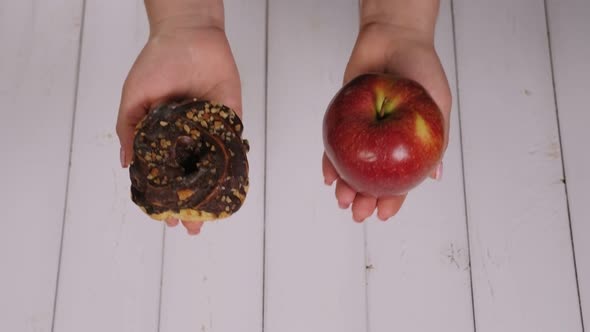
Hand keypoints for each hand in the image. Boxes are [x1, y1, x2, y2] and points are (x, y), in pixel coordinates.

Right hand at [116, 22, 241, 234]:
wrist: (189, 36)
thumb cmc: (157, 63)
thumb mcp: (134, 99)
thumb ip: (130, 130)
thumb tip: (126, 164)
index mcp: (165, 135)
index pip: (165, 173)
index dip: (165, 197)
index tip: (165, 219)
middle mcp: (188, 137)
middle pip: (191, 178)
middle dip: (191, 205)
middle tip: (190, 229)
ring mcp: (210, 131)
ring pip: (214, 169)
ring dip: (213, 194)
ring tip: (210, 219)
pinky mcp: (231, 120)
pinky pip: (235, 148)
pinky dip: (235, 168)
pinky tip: (232, 189)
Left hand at [322, 22, 451, 221]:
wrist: (393, 36)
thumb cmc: (421, 68)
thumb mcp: (438, 106)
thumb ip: (437, 140)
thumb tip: (434, 178)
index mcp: (408, 144)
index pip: (401, 179)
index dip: (393, 199)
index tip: (384, 215)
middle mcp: (384, 142)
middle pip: (372, 178)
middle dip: (364, 199)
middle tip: (358, 214)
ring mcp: (362, 131)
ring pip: (351, 166)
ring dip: (345, 186)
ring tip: (342, 199)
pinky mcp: (343, 117)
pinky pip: (334, 143)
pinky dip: (330, 160)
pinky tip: (328, 175)